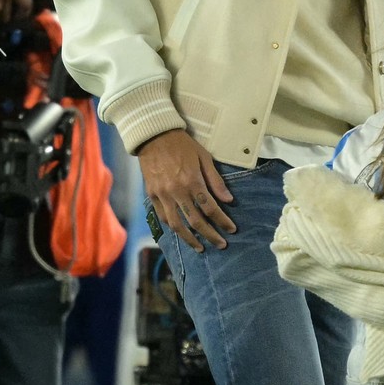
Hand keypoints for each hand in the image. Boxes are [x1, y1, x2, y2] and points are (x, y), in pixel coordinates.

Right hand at [140, 129, 236, 252]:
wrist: (154, 136)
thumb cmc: (183, 145)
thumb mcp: (204, 158)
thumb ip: (216, 180)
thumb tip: (228, 200)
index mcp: (192, 181)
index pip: (211, 208)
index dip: (223, 221)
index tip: (232, 229)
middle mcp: (177, 191)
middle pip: (195, 221)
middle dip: (210, 235)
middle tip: (221, 245)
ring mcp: (162, 195)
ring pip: (177, 224)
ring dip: (189, 239)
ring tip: (200, 248)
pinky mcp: (152, 195)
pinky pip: (162, 217)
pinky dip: (172, 227)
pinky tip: (181, 232)